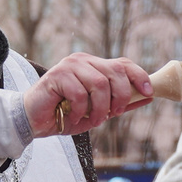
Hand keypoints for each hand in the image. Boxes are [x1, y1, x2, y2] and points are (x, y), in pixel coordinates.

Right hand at [26, 53, 151, 138]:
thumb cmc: (65, 115)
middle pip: (115, 72)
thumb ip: (120, 104)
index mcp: (95, 66)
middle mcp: (84, 61)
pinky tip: (72, 116)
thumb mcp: (97, 112)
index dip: (139, 76)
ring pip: (99, 84)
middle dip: (120, 96)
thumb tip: (148, 97)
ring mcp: (70, 66)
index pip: (123, 64)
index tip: (149, 92)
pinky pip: (80, 93)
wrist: (33, 121)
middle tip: (112, 115)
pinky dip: (80, 111)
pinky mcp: (57, 75)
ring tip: (92, 120)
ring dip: (99, 108)